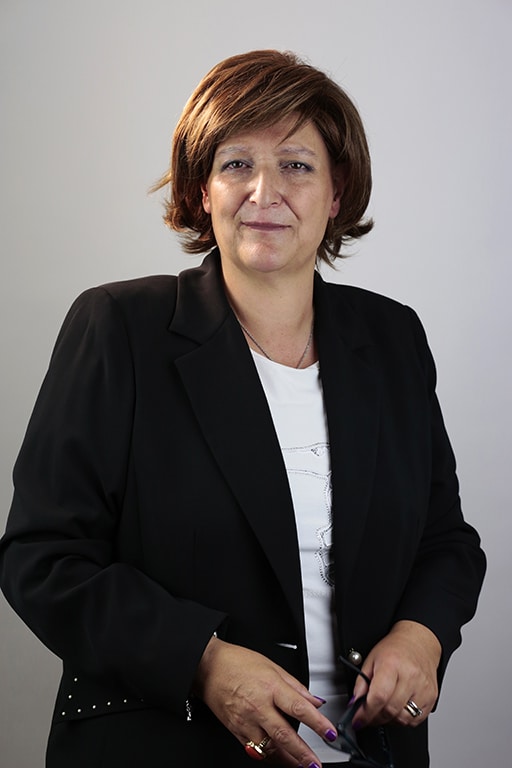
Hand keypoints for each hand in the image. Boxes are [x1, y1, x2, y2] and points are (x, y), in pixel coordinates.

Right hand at [194, 635, 337, 766]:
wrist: (208, 668)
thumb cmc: (237, 663)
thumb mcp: (272, 666)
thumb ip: (296, 686)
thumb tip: (314, 700)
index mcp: (270, 687)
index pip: (299, 707)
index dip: (317, 723)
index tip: (330, 733)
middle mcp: (258, 707)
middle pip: (285, 734)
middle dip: (303, 753)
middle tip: (315, 764)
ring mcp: (246, 721)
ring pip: (269, 747)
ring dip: (287, 760)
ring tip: (301, 766)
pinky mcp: (236, 731)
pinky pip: (255, 749)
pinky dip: (269, 756)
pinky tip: (280, 758)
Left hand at [351, 620, 441, 728]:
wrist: (418, 643)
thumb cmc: (395, 650)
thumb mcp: (371, 659)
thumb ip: (361, 682)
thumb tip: (355, 702)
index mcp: (392, 664)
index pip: (378, 696)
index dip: (366, 713)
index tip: (358, 719)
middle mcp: (410, 677)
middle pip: (390, 710)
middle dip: (374, 718)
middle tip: (367, 716)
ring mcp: (423, 688)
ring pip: (402, 719)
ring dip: (388, 720)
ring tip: (382, 709)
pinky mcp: (431, 698)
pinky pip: (415, 720)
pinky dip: (403, 719)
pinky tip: (397, 708)